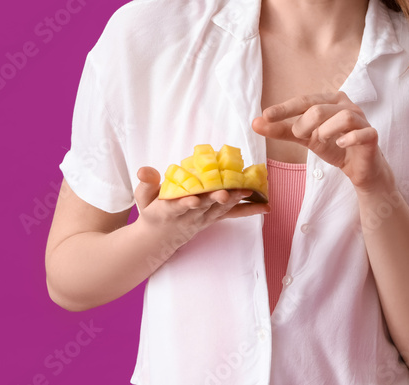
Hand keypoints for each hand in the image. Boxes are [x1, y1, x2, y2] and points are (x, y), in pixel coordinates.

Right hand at [133, 166, 270, 247]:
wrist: (160, 238)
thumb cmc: (152, 212)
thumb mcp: (143, 199)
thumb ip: (145, 184)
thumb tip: (144, 170)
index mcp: (168, 210)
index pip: (177, 206)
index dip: (185, 203)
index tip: (192, 199)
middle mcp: (189, 216)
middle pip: (204, 207)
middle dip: (215, 200)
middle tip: (226, 194)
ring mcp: (203, 218)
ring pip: (220, 209)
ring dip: (234, 201)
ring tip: (248, 192)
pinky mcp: (214, 219)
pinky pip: (233, 214)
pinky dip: (248, 210)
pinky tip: (266, 206)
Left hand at [251, 91, 394, 193]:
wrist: (359, 168)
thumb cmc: (334, 146)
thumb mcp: (305, 138)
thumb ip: (282, 130)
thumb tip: (255, 123)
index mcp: (331, 101)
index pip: (305, 100)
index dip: (285, 108)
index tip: (265, 116)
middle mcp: (347, 105)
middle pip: (320, 108)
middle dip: (304, 124)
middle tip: (301, 136)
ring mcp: (362, 120)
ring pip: (343, 116)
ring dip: (325, 130)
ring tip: (320, 140)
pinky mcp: (372, 136)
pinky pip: (362, 132)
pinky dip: (348, 138)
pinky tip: (340, 145)